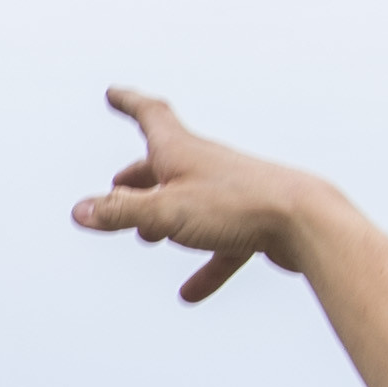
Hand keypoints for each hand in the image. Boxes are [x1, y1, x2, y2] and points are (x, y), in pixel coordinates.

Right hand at [70, 87, 350, 301]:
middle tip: (117, 188)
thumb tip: (81, 211)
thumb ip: (121, 213)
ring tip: (146, 236)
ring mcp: (231, 193)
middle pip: (165, 165)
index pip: (151, 116)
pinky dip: (203, 266)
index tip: (114, 93)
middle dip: (138, 176)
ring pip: (190, 203)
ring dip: (164, 217)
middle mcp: (206, 166)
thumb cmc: (238, 205)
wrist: (306, 221)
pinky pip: (220, 246)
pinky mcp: (252, 223)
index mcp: (182, 152)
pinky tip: (189, 293)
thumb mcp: (166, 212)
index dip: (129, 103)